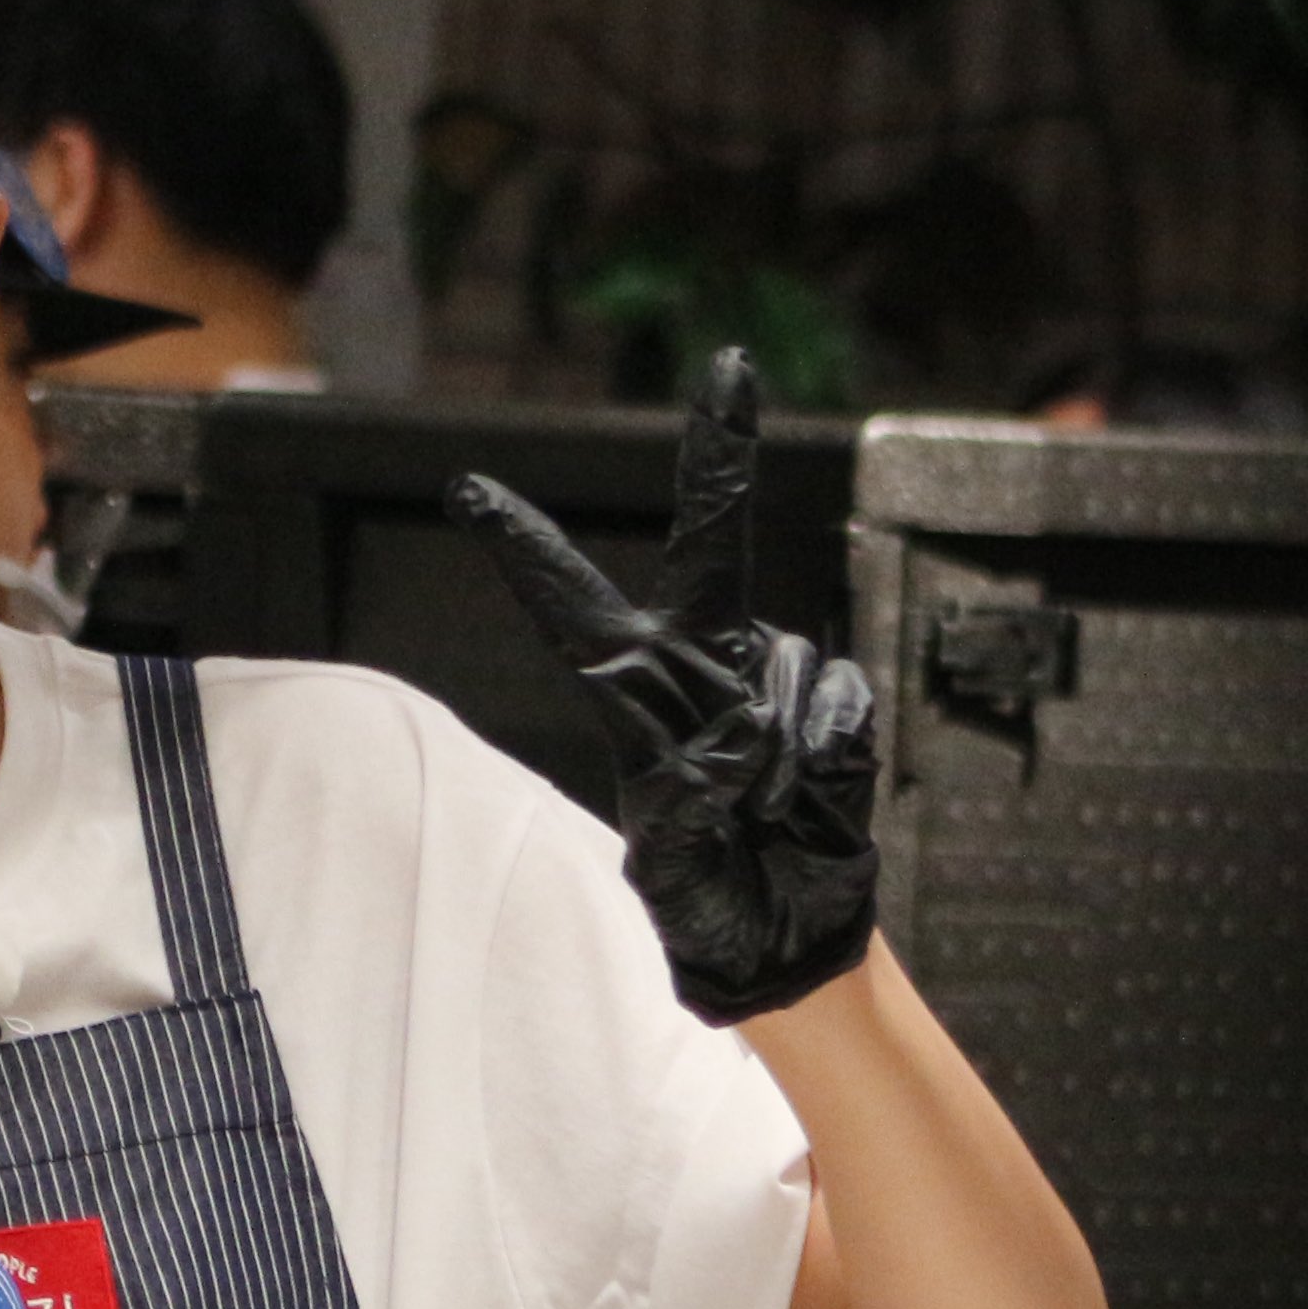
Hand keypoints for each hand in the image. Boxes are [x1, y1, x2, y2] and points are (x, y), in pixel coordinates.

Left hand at [445, 347, 878, 1023]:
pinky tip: (810, 803)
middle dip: (721, 454)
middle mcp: (699, 668)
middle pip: (708, 545)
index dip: (523, 548)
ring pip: (789, 663)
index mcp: (630, 698)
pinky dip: (828, 760)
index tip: (468, 487)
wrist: (789, 941)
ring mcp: (769, 679)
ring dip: (782, 752)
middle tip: (730, 367)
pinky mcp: (831, 705)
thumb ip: (683, 813)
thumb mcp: (667, 878)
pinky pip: (838, 704)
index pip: (565, 608)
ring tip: (765, 815)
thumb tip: (734, 743)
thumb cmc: (709, 910)